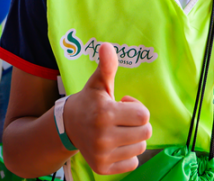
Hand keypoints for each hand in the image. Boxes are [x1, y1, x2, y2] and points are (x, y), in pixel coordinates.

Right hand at [63, 43, 150, 175]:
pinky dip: (128, 155)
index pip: (143, 115)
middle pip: (146, 132)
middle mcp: (103, 137)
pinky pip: (133, 163)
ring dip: (133, 138)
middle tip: (122, 118)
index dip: (136, 107)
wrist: (68, 126)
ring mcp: (102, 155)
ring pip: (140, 147)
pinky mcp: (102, 169)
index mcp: (104, 114)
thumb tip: (107, 45)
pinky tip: (115, 145)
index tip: (123, 103)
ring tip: (118, 130)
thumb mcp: (98, 83)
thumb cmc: (90, 101)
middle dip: (137, 123)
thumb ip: (107, 66)